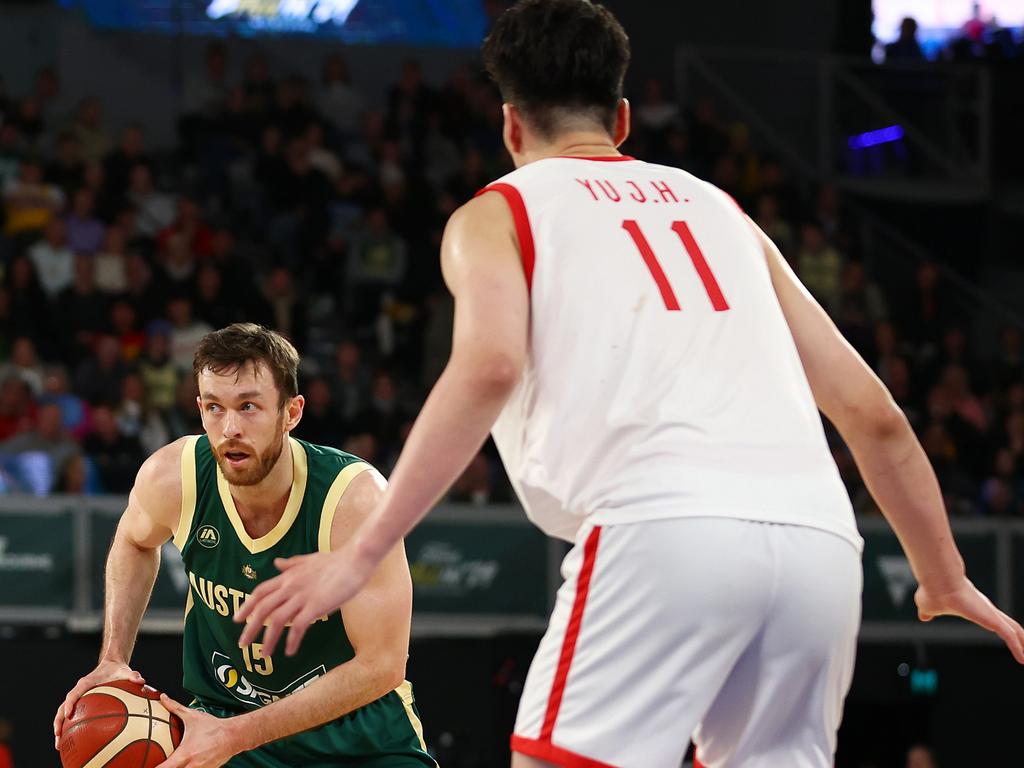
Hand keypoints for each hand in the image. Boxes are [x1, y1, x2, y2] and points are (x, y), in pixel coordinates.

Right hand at [55, 660, 143, 748]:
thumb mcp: (126, 671)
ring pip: (63, 713)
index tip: (67, 715)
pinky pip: (73, 714)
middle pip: (63, 706)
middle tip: (58, 736)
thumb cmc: (118, 669)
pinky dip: (70, 726)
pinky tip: (74, 740)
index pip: (74, 693)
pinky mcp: (81, 702)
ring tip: (59, 744)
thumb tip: (141, 681)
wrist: (112, 664)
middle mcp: (79, 690)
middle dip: (59, 721)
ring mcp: (79, 696)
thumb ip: (133, 676)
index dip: (69, 704)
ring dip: (60, 727)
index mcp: (86, 683)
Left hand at [159, 694, 240, 767]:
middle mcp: (191, 766)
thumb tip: (163, 698)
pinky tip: (187, 764)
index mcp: (185, 754)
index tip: (146, 764)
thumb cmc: (214, 727)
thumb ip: (175, 707)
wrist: (234, 735)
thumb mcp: (193, 716)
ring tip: (172, 764)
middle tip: (158, 763)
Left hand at [234, 543, 377, 656]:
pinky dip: (291, 640)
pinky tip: (290, 651)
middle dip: (250, 628)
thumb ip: (292, 563)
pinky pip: (298, 627)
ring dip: (268, 640)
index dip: (247, 606)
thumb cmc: (337, 560)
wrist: (356, 559)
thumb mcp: (310, 559)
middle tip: (242, 645)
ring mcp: (303, 596)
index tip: (237, 619)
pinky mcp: (317, 605)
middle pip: (263, 609)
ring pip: (277, 620)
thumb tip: (277, 563)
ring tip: (264, 654)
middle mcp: (291, 586)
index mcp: (289, 576)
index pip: (260, 592)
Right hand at [915, 577, 1023, 662]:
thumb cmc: (932, 592)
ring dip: (1023, 644)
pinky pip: (1010, 636)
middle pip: (1009, 624)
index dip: (1001, 626)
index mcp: (973, 607)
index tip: (1006, 635)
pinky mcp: (992, 619)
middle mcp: (985, 609)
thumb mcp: (928, 606)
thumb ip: (929, 612)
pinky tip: (1023, 659)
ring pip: (1015, 630)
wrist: (937, 585)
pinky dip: (1018, 649)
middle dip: (1020, 636)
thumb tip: (924, 616)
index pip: (993, 618)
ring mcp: (990, 613)